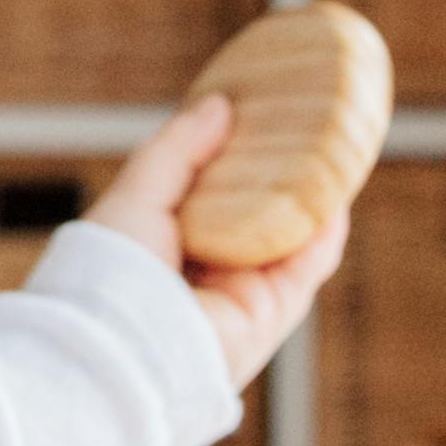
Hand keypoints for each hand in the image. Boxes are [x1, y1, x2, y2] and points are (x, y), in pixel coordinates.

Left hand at [77, 91, 349, 395]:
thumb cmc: (110, 269)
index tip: (257, 119)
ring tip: (333, 152)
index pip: (211, 197)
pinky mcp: (268, 316)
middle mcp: (205, 273)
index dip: (236, 160)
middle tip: (304, 132)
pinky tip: (335, 195)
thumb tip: (220, 105)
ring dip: (313, 200)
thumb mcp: (138, 191)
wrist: (120, 341)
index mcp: (167, 246)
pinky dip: (325, 233)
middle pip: (256, 217)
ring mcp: (239, 296)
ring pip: (289, 240)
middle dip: (282, 179)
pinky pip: (307, 268)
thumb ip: (179, 148)